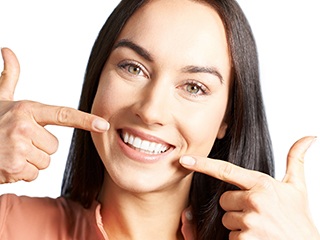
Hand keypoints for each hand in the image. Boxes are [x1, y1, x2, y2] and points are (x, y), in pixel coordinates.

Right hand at [0, 48, 108, 182]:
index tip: (103, 125)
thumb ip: (8, 77)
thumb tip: (8, 50)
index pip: (63, 115)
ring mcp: (18, 148)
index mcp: (26, 109)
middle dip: (39, 148)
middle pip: (54, 146)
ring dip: (30, 161)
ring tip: (11, 152)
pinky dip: (22, 173)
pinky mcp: (13, 168)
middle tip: (18, 141)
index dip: (85, 120)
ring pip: (44, 162)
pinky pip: (33, 175)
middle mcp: (24, 127)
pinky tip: (7, 164)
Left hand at [180, 136, 319, 238]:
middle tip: (256, 213)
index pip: (226, 170)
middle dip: (235, 207)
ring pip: (227, 219)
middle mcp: (255, 201)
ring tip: (260, 227)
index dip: (202, 164)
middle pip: (224, 200)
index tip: (184, 160)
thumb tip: (309, 137)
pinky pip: (231, 237)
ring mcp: (250, 222)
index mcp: (262, 184)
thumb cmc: (299, 219)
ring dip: (239, 224)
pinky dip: (241, 239)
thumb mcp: (297, 188)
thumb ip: (296, 160)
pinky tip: (258, 239)